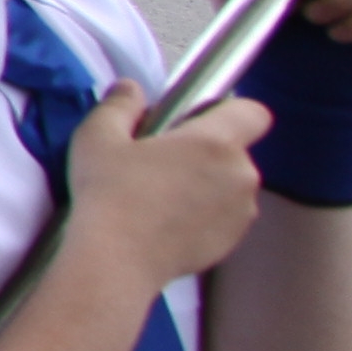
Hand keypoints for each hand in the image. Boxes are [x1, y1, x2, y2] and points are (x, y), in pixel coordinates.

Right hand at [74, 79, 270, 288]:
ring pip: (230, 184)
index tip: (192, 122)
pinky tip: (166, 223)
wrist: (116, 261)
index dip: (227, 111)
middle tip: (159, 163)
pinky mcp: (233, 241)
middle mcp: (241, 174)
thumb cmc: (109, 194)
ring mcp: (242, 212)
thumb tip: (131, 89)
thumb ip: (120, 104)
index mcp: (215, 142)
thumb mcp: (98, 137)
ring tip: (160, 198)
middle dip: (205, 152)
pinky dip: (204, 215)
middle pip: (234, 149)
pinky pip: (225, 215)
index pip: (253, 112)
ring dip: (206, 184)